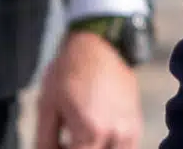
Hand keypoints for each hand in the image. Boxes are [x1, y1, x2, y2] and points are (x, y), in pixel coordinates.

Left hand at [34, 30, 143, 148]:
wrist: (97, 44)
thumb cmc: (68, 73)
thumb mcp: (47, 109)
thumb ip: (45, 143)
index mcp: (92, 132)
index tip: (58, 145)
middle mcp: (117, 133)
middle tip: (68, 142)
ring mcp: (131, 127)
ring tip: (82, 140)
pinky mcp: (137, 119)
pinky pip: (127, 145)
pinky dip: (112, 146)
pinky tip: (96, 136)